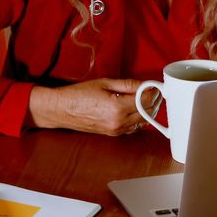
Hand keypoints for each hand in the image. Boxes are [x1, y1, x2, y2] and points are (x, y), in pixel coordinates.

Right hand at [26, 78, 156, 135]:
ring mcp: (116, 130)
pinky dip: (138, 118)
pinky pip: (133, 127)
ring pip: (143, 122)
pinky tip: (134, 109)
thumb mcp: (105, 83)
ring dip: (147, 110)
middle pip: (148, 113)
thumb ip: (128, 84)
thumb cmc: (79, 94)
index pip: (147, 100)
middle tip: (151, 90)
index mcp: (118, 107)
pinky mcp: (113, 134)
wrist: (62, 110)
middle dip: (153, 100)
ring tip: (143, 98)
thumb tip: (145, 84)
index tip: (154, 85)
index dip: (153, 91)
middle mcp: (119, 122)